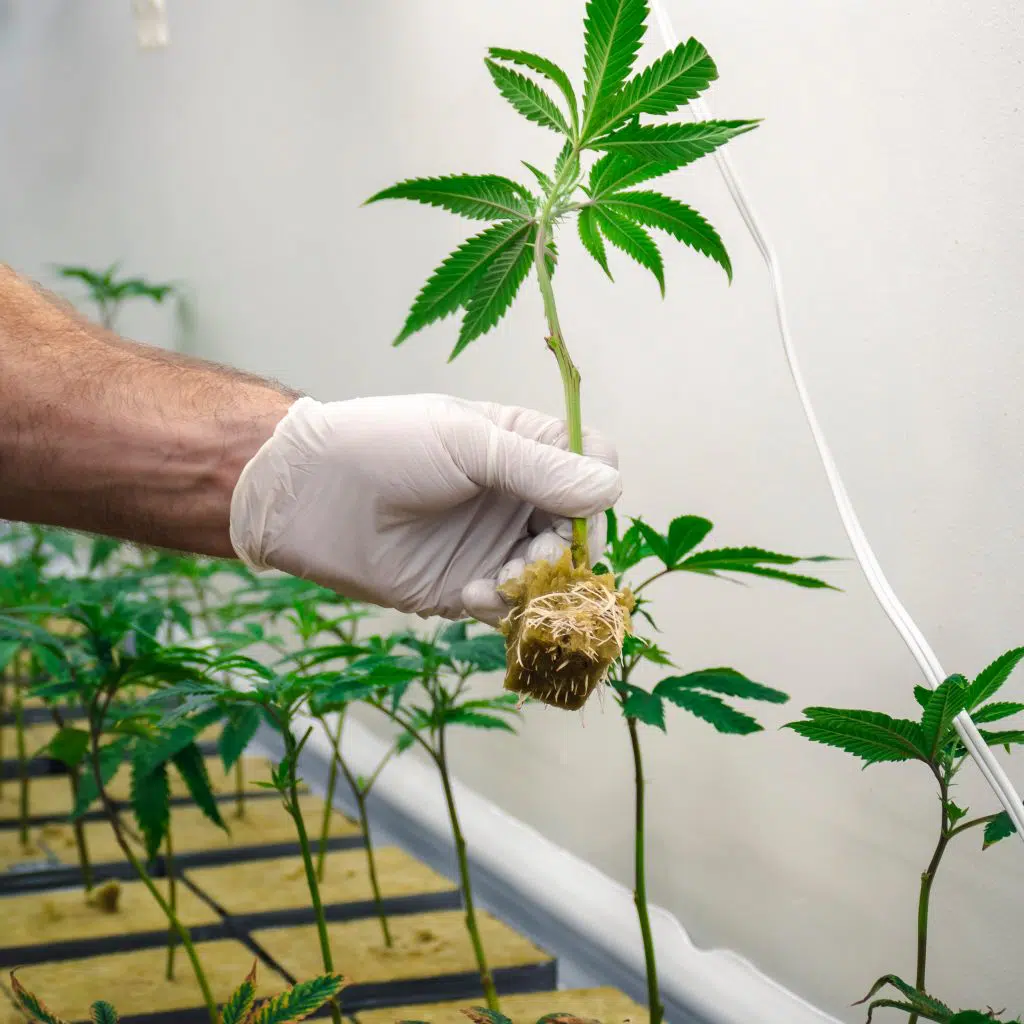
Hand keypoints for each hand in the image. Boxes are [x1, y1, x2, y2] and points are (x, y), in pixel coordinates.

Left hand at [229, 395, 619, 623]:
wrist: (308, 496)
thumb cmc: (385, 447)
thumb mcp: (467, 443)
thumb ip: (540, 468)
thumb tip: (613, 489)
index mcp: (522, 447)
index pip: (591, 466)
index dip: (595, 490)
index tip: (580, 508)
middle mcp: (515, 496)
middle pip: (580, 528)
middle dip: (568, 548)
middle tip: (540, 556)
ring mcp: (493, 543)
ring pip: (551, 574)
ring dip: (539, 583)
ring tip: (503, 580)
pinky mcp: (466, 587)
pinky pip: (509, 606)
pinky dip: (503, 606)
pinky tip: (470, 594)